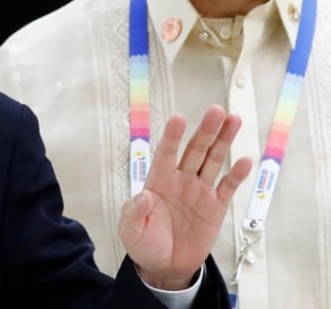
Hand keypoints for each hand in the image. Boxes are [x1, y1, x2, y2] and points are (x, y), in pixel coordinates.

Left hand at [118, 105, 251, 289]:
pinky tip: (245, 159)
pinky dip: (236, 174)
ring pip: (213, 160)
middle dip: (205, 130)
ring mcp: (199, 191)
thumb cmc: (144, 243)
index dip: (172, 136)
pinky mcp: (215, 207)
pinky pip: (228, 187)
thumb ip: (135, 212)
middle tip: (216, 110)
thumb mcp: (131, 230)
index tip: (179, 118)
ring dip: (223, 141)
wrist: (165, 266)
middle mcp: (180, 180)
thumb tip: (145, 196)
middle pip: (195, 150)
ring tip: (233, 119)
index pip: (165, 153)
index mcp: (158, 181)